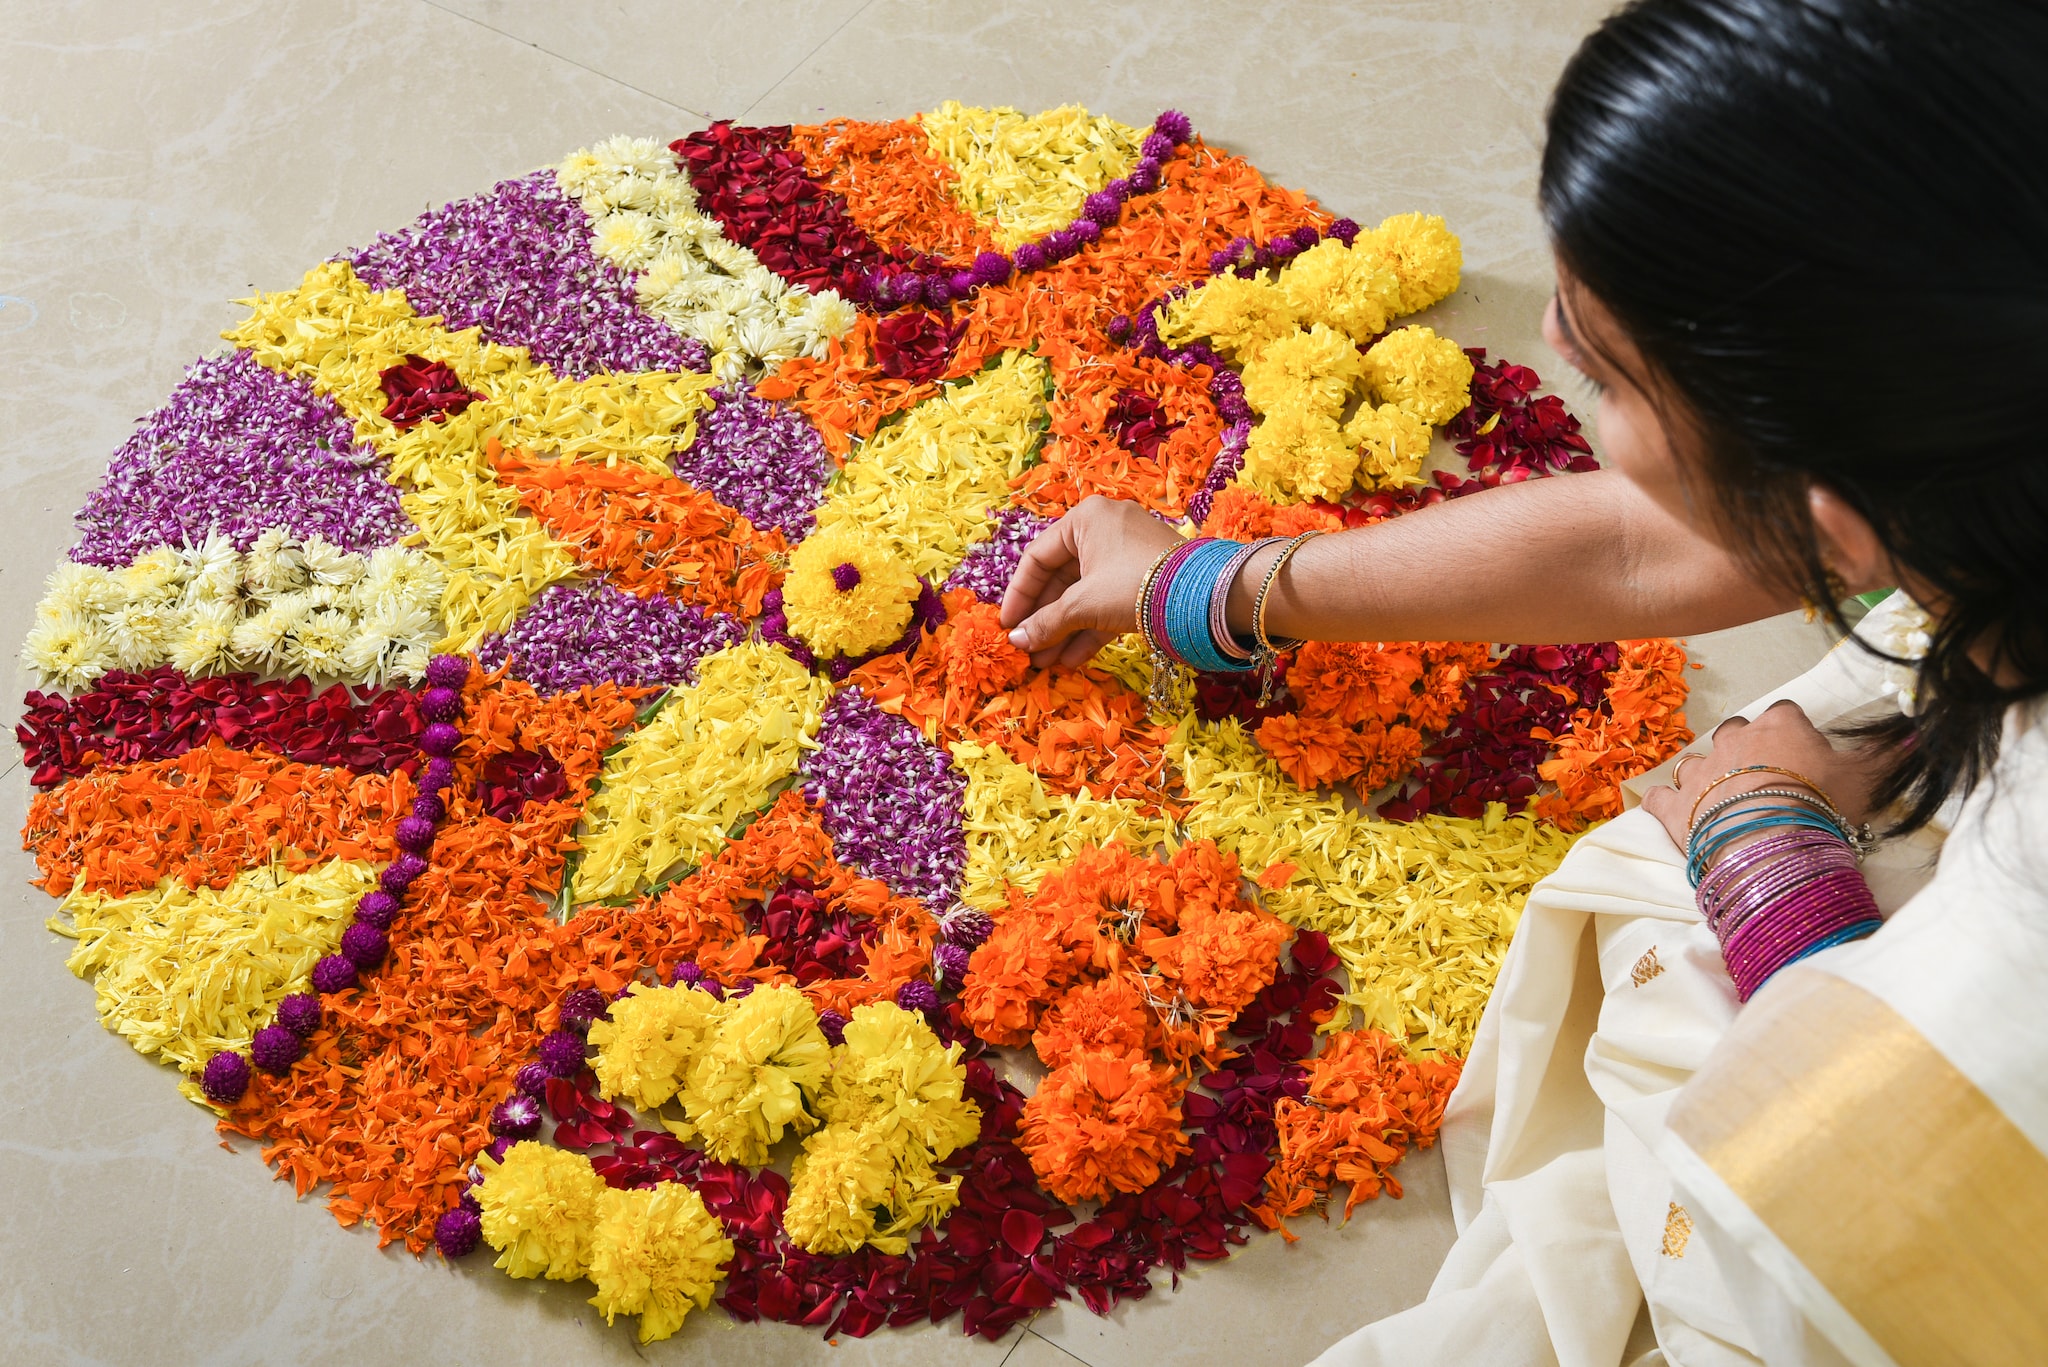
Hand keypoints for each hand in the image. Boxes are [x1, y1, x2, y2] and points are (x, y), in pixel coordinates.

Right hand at [999, 496, 1182, 667]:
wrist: (1204, 596)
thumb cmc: (1134, 584)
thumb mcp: (1084, 604)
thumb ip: (1046, 623)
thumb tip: (1016, 641)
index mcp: (1085, 519)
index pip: (1037, 557)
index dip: (1019, 595)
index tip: (1006, 625)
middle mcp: (1105, 529)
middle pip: (1061, 578)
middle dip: (1044, 619)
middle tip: (1027, 651)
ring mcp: (1127, 554)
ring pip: (1085, 594)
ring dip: (1064, 629)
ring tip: (1045, 662)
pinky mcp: (1144, 578)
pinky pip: (1107, 602)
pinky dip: (1089, 628)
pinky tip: (1071, 659)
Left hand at [1643, 699, 1881, 853]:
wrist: (1774, 843)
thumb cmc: (1823, 803)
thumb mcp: (1866, 777)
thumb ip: (1886, 753)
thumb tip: (1913, 732)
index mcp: (1779, 725)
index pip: (1785, 713)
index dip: (1794, 733)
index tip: (1804, 755)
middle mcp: (1733, 739)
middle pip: (1738, 732)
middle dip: (1748, 751)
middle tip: (1766, 780)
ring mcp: (1699, 771)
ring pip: (1697, 762)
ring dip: (1708, 776)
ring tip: (1724, 799)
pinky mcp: (1673, 806)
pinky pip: (1658, 797)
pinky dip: (1663, 803)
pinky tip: (1669, 811)